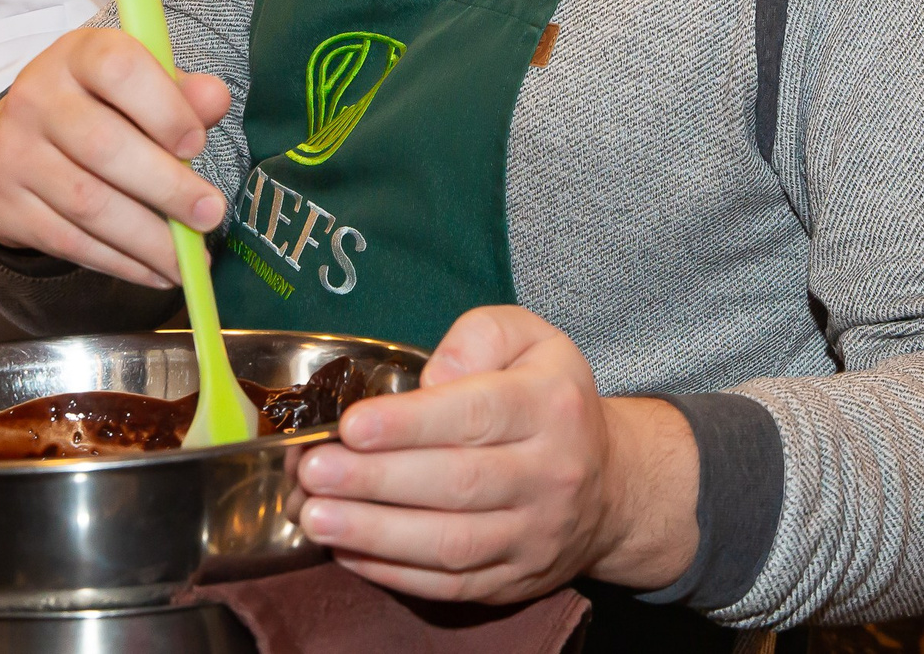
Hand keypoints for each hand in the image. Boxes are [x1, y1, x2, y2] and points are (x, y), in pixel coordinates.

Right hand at [0, 27, 229, 286]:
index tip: (198, 144)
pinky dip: (121, 262)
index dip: (163, 108)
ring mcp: (14, 154)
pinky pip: (70, 242)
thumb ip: (180, 93)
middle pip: (103, 146)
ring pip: (88, 204)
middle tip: (210, 214)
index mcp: (77, 55)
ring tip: (191, 259)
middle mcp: (37, 98)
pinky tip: (157, 270)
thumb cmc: (96, 107)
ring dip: (148, 238)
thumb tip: (215, 99)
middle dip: (167, 187)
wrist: (12, 142)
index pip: (118, 69)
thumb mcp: (136, 85)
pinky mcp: (7, 206)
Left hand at [293, 306, 699, 601]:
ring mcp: (535, 536)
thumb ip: (479, 337)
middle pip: (458, 483)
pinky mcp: (515, 580)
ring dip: (375, 533)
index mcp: (550, 406)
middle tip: (313, 472)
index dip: (410, 424)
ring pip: (452, 543)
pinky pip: (451, 585)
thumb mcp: (530, 339)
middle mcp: (550, 474)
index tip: (352, 426)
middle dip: (376, 481)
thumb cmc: (548, 399)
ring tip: (316, 516)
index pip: (477, 415)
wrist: (610, 485)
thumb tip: (432, 377)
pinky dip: (394, 573)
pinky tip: (347, 551)